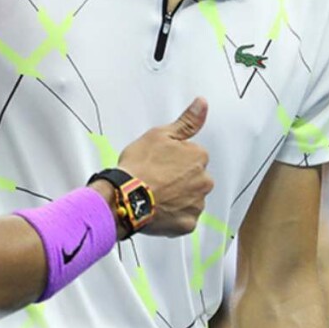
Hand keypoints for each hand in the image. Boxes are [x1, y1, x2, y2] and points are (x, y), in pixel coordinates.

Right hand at [117, 97, 212, 235]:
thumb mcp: (160, 134)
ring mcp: (196, 204)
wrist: (125, 198)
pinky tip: (159, 209)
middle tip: (157, 178)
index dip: (175, 158)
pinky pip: (184, 218)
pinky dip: (173, 215)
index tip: (161, 161)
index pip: (193, 155)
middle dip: (180, 178)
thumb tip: (202, 103)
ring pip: (190, 198)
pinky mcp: (187, 224)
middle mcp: (203, 181)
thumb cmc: (139, 166)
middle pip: (194, 177)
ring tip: (155, 194)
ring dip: (178, 197)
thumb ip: (186, 122)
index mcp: (198, 157)